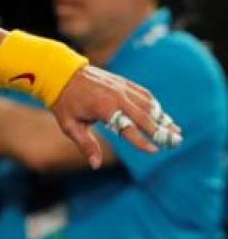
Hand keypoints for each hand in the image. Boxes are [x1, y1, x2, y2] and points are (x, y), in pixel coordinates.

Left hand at [50, 65, 181, 168]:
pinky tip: (162, 114)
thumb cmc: (64, 102)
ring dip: (163, 118)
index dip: (141, 141)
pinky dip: (154, 105)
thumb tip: (95, 165)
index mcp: (104, 108)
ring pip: (148, 105)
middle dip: (161, 131)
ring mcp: (121, 88)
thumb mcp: (70, 125)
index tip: (154, 151)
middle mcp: (117, 97)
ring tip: (176, 130)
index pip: (128, 129)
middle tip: (176, 142)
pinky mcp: (123, 82)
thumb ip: (85, 145)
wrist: (61, 73)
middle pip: (144, 117)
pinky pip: (143, 94)